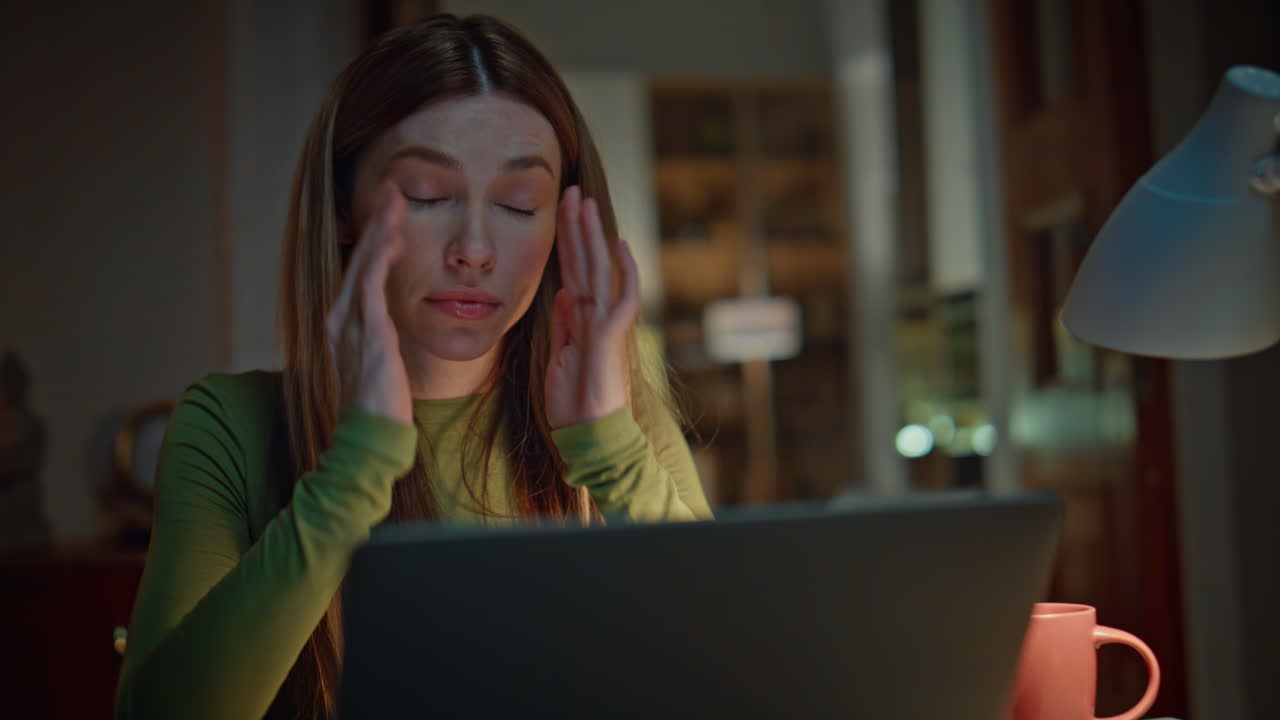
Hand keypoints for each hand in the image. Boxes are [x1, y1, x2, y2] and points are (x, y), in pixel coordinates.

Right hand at [325, 181, 412, 424]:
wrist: (372, 439)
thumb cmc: (380, 406)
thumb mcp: (379, 363)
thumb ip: (380, 338)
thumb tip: (390, 326)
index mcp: (343, 326)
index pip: (360, 273)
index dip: (374, 240)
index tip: (391, 213)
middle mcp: (341, 320)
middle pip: (358, 260)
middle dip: (376, 222)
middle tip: (392, 189)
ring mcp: (351, 326)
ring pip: (364, 266)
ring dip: (379, 230)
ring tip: (394, 199)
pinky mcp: (368, 334)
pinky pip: (372, 286)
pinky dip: (381, 258)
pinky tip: (393, 236)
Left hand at [545, 186, 640, 429]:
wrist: (588, 436)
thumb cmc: (575, 405)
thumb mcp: (560, 358)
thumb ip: (565, 325)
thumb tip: (565, 294)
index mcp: (581, 320)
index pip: (573, 271)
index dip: (566, 241)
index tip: (559, 212)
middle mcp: (596, 316)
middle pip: (585, 261)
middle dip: (577, 226)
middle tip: (571, 191)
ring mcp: (606, 324)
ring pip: (598, 269)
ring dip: (591, 235)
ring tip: (585, 202)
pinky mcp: (612, 336)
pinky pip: (622, 297)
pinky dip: (624, 271)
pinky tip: (619, 245)